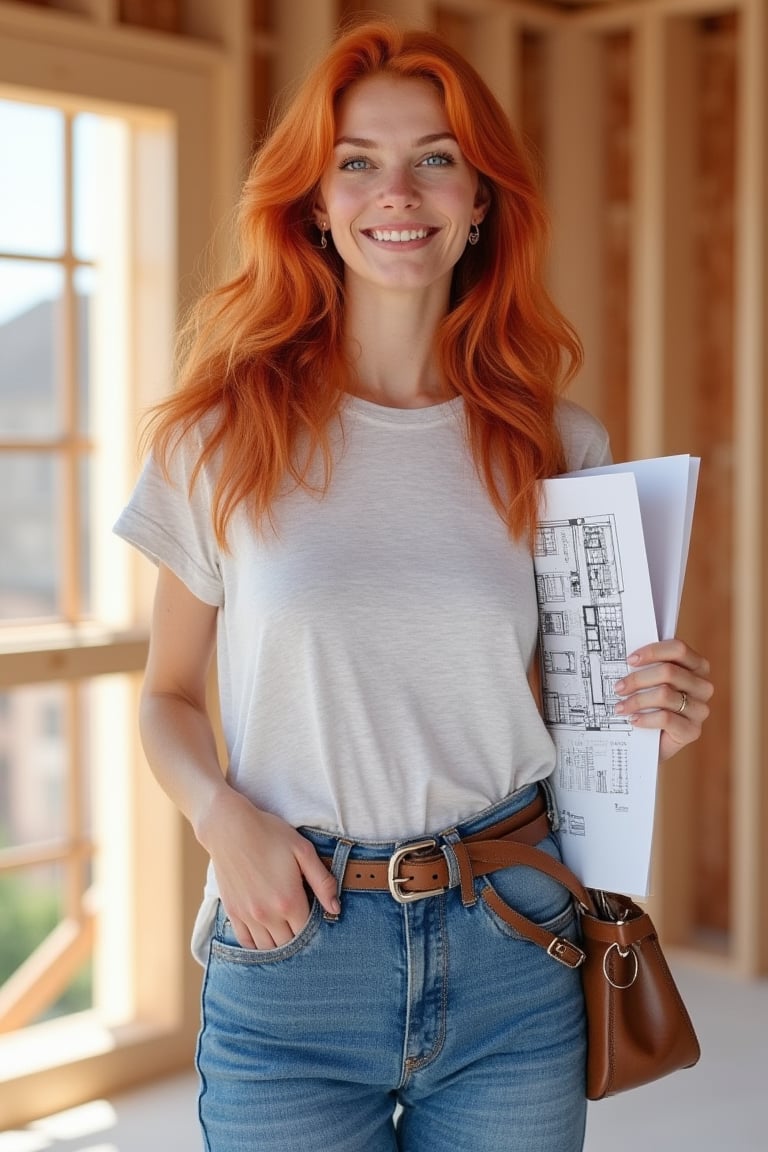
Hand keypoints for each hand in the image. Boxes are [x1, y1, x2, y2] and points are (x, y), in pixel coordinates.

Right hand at [197, 787, 339, 949]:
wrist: (230, 828)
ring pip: (268, 948)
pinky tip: (265, 935)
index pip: (307, 931)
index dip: (314, 926)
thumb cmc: (269, 834)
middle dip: (298, 937)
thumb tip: (335, 909)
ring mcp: (248, 916)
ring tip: (285, 929)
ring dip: (279, 943)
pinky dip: (257, 945)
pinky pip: (246, 942)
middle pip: (289, 944)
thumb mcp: (303, 851)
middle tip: (301, 922)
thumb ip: (322, 881)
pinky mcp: (233, 912)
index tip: (315, 915)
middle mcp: (267, 914)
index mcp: (289, 900)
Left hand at [613, 639, 712, 761]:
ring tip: (620, 707)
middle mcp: (703, 686)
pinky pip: (665, 718)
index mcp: (697, 666)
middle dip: (638, 679)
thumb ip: (645, 666)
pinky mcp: (693, 730)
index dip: (652, 651)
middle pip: (668, 672)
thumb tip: (623, 655)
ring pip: (665, 695)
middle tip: (618, 688)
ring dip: (637, 700)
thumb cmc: (650, 704)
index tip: (630, 660)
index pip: (678, 649)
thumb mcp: (650, 682)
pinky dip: (645, 718)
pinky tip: (633, 719)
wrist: (653, 741)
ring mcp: (700, 709)